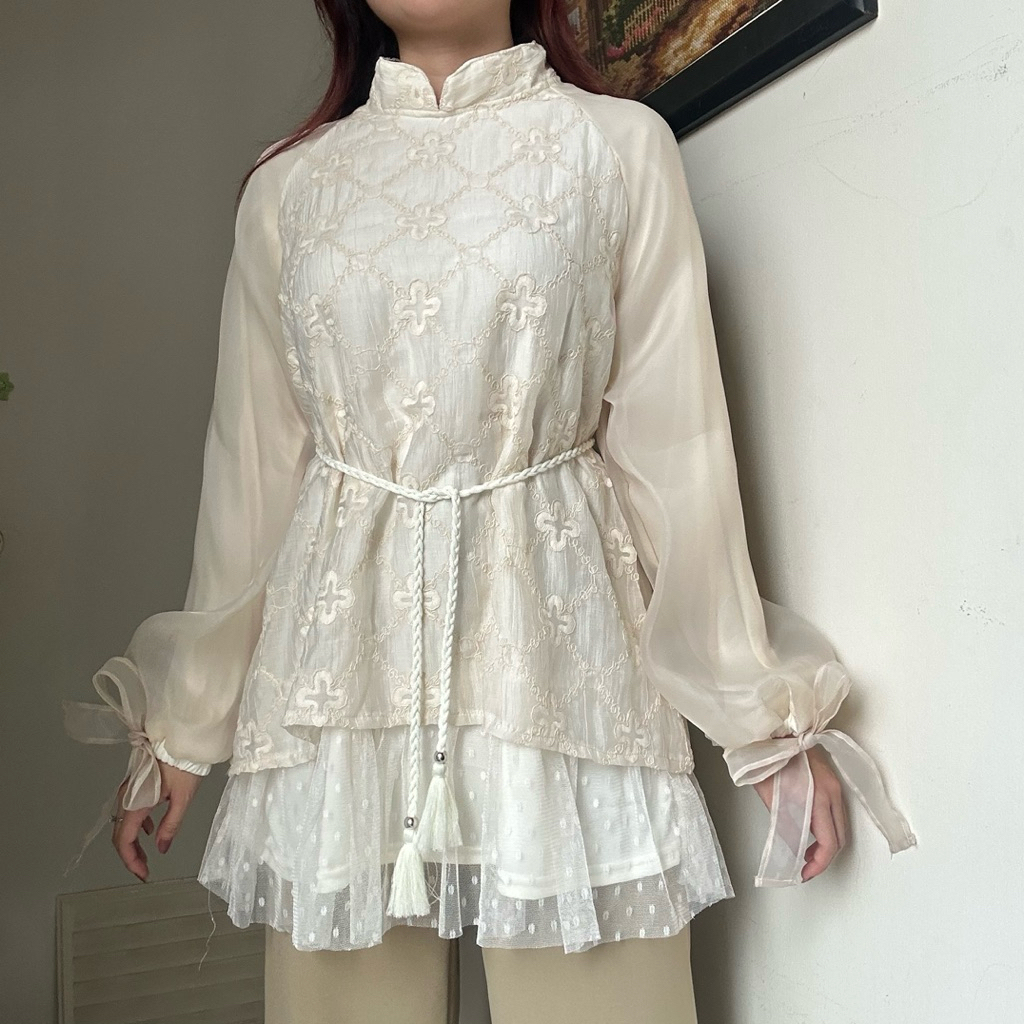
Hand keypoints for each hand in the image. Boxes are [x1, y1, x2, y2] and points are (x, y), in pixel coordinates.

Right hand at [111, 761, 203, 880]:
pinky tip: (149, 831)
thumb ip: (170, 826)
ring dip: (132, 842)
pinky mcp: (136, 784)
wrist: (184, 738)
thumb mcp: (183, 799)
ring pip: (124, 823)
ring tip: (146, 856)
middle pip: (120, 834)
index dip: (131, 861)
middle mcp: (126, 797)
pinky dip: (137, 826)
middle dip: (130, 856)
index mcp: (136, 802)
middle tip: (144, 870)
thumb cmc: (185, 764)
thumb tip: (161, 849)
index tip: (143, 874)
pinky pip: (130, 811)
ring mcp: (129, 790)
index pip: (124, 839)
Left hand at [752, 744, 847, 881]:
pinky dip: (827, 827)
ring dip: (826, 842)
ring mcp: (833, 784)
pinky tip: (810, 830)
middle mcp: (832, 792)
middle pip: (840, 837)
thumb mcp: (771, 798)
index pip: (829, 843)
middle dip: (824, 857)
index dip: (818, 865)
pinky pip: (835, 811)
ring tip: (804, 850)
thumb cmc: (766, 758)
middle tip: (803, 865)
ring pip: (839, 825)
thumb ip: (786, 825)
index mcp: (819, 797)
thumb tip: (792, 849)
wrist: (771, 729)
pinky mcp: (829, 779)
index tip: (804, 873)